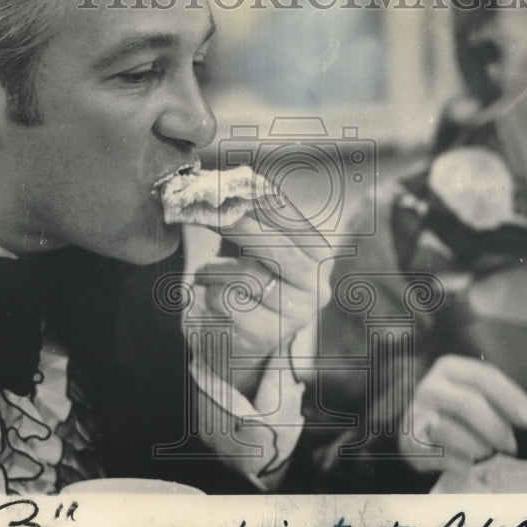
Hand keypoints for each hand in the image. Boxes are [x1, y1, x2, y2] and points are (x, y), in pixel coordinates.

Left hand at [191, 194, 333, 396]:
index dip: (260, 203)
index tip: (229, 190)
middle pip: (277, 247)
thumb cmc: (245, 277)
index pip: (292, 221)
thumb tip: (227, 189)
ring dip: (214, 271)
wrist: (237, 337)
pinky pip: (225, 301)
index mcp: (319, 256)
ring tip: (210, 276)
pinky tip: (212, 302)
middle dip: (240, 227)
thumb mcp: (250, 243)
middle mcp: (317, 287)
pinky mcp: (266, 338)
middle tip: (209, 212)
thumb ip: (247, 216)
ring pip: (244, 276)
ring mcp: (295, 316)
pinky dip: (208, 296)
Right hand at [400, 355, 526, 471]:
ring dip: (478, 446)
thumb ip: (512, 403)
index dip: (514, 399)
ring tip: (486, 453)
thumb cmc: (457, 415)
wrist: (414, 435)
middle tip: (513, 448)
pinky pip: (439, 453)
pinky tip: (467, 464)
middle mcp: (429, 385)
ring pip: (453, 429)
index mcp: (450, 368)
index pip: (486, 376)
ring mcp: (415, 412)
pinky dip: (459, 461)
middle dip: (498, 428)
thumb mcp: (484, 401)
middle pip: (470, 402)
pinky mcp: (408, 440)